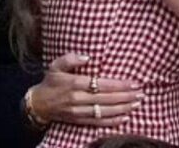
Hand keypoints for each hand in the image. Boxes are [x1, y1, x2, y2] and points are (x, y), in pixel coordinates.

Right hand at [29, 52, 143, 126]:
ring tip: (137, 103)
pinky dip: (113, 121)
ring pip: (105, 111)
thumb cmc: (51, 82)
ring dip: (123, 108)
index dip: (120, 85)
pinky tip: (126, 117)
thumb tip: (87, 56)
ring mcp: (78, 112)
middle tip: (141, 93)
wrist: (37, 104)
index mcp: (74, 84)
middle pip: (107, 99)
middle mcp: (78, 99)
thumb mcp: (55, 66)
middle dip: (126, 96)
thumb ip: (70, 58)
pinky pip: (98, 122)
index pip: (102, 85)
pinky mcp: (79, 121)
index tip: (134, 83)